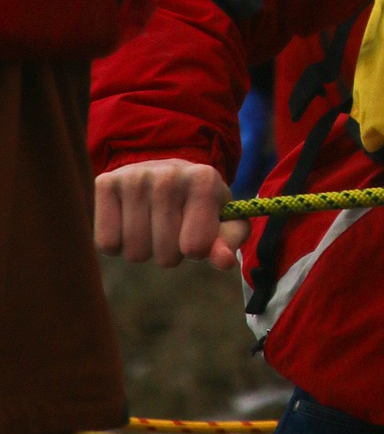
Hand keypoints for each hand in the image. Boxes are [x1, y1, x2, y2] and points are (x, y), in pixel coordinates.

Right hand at [94, 159, 248, 270]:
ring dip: (145, 249)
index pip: (196, 248)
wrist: (164, 172)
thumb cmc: (198, 204)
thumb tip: (224, 261)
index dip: (197, 250)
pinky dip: (117, 243)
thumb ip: (228, 241)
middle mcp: (168, 173)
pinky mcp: (105, 182)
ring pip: (135, 253)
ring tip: (152, 223)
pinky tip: (129, 220)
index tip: (197, 230)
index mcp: (204, 178)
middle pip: (164, 256)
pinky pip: (107, 243)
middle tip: (173, 228)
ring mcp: (134, 176)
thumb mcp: (222, 220)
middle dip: (170, 253)